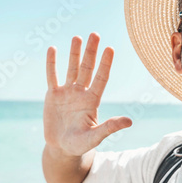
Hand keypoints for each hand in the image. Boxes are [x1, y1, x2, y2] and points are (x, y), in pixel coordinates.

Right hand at [44, 33, 131, 156]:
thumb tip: (129, 121)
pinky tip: (53, 49)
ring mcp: (67, 92)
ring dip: (74, 53)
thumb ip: (109, 128)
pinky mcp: (52, 95)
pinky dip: (52, 63)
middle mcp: (81, 93)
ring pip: (71, 68)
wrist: (61, 148)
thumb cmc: (80, 144)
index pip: (101, 78)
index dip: (105, 64)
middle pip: (87, 68)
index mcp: (92, 101)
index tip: (110, 49)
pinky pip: (52, 76)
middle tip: (95, 34)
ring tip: (77, 37)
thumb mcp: (94, 137)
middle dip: (91, 52)